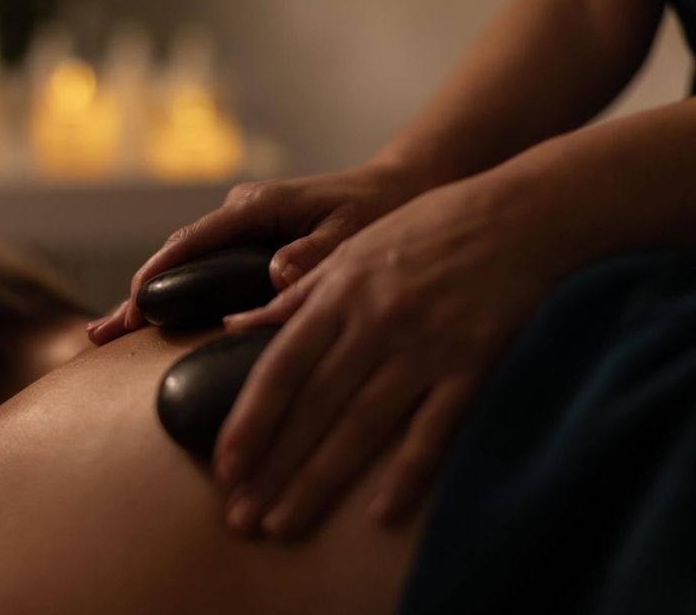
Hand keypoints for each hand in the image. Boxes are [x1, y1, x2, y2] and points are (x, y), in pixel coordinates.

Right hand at [87, 163, 428, 343]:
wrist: (393, 188)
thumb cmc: (376, 209)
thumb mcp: (352, 232)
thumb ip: (314, 255)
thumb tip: (274, 278)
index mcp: (260, 205)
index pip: (196, 240)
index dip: (161, 273)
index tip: (135, 307)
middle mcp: (241, 212)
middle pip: (178, 254)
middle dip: (141, 293)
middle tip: (103, 334)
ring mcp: (241, 227)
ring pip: (187, 262)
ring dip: (153, 296)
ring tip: (113, 333)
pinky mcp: (249, 241)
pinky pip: (206, 268)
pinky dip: (179, 293)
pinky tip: (156, 320)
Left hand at [214, 177, 556, 537]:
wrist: (514, 215)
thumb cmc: (425, 229)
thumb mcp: (350, 250)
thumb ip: (295, 296)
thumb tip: (236, 324)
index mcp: (339, 293)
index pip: (280, 367)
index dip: (249, 419)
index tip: (225, 465)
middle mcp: (375, 323)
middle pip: (315, 406)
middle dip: (274, 465)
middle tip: (242, 516)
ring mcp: (425, 346)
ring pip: (363, 424)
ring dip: (320, 479)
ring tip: (284, 522)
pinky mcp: (473, 364)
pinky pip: (436, 427)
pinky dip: (408, 472)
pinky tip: (379, 513)